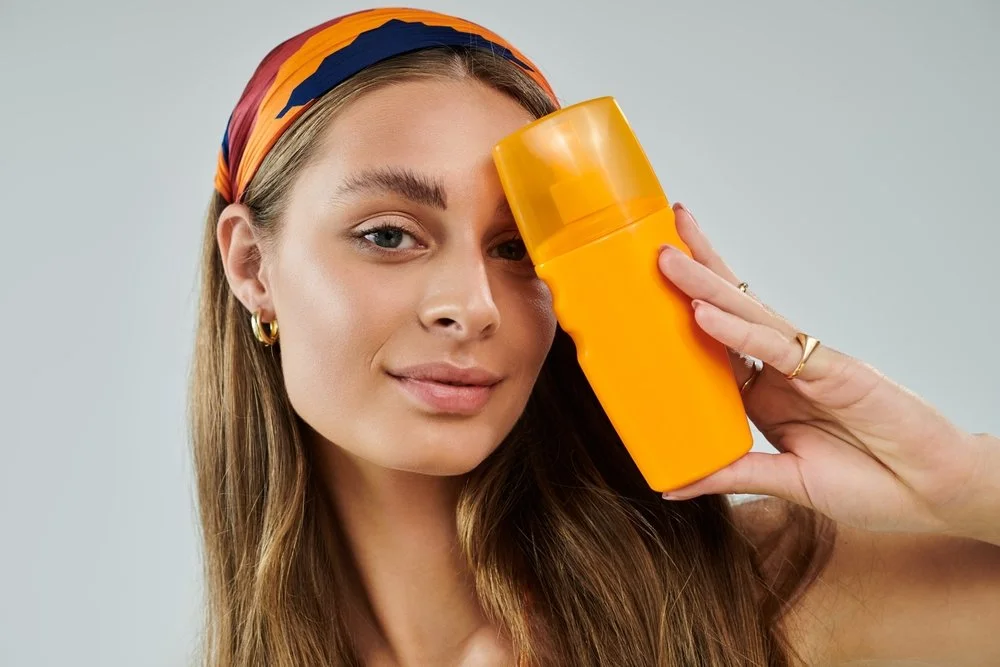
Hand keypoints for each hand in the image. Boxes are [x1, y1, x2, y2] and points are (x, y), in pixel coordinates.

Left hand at [655, 202, 998, 539]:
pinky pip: (777, 346)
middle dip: (690, 276)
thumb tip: (672, 484)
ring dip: (704, 286)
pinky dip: (739, 330)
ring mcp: (806, 364)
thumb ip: (731, 475)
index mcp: (766, 393)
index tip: (647, 293)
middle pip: (726, 311)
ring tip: (666, 257)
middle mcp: (781, 370)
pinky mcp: (834, 370)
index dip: (682, 314)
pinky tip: (705, 313)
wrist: (935, 495)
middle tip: (653, 244)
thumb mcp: (785, 482)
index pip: (714, 343)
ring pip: (746, 315)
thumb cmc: (871, 486)